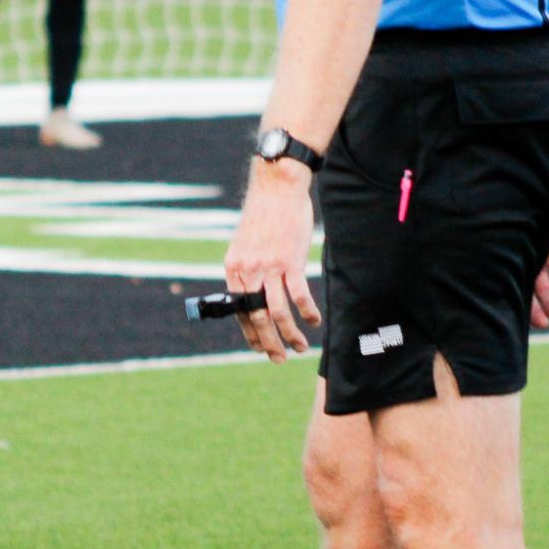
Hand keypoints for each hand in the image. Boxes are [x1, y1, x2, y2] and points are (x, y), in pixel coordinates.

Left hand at [223, 161, 321, 363]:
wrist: (276, 189)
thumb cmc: (263, 216)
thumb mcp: (244, 244)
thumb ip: (246, 269)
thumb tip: (250, 293)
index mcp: (234, 269)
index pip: (239, 311)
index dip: (250, 334)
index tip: (260, 348)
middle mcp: (248, 271)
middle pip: (258, 318)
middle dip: (269, 343)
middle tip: (279, 359)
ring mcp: (269, 267)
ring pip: (278, 312)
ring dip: (290, 335)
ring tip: (300, 346)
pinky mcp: (290, 261)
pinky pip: (299, 295)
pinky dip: (307, 311)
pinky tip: (314, 321)